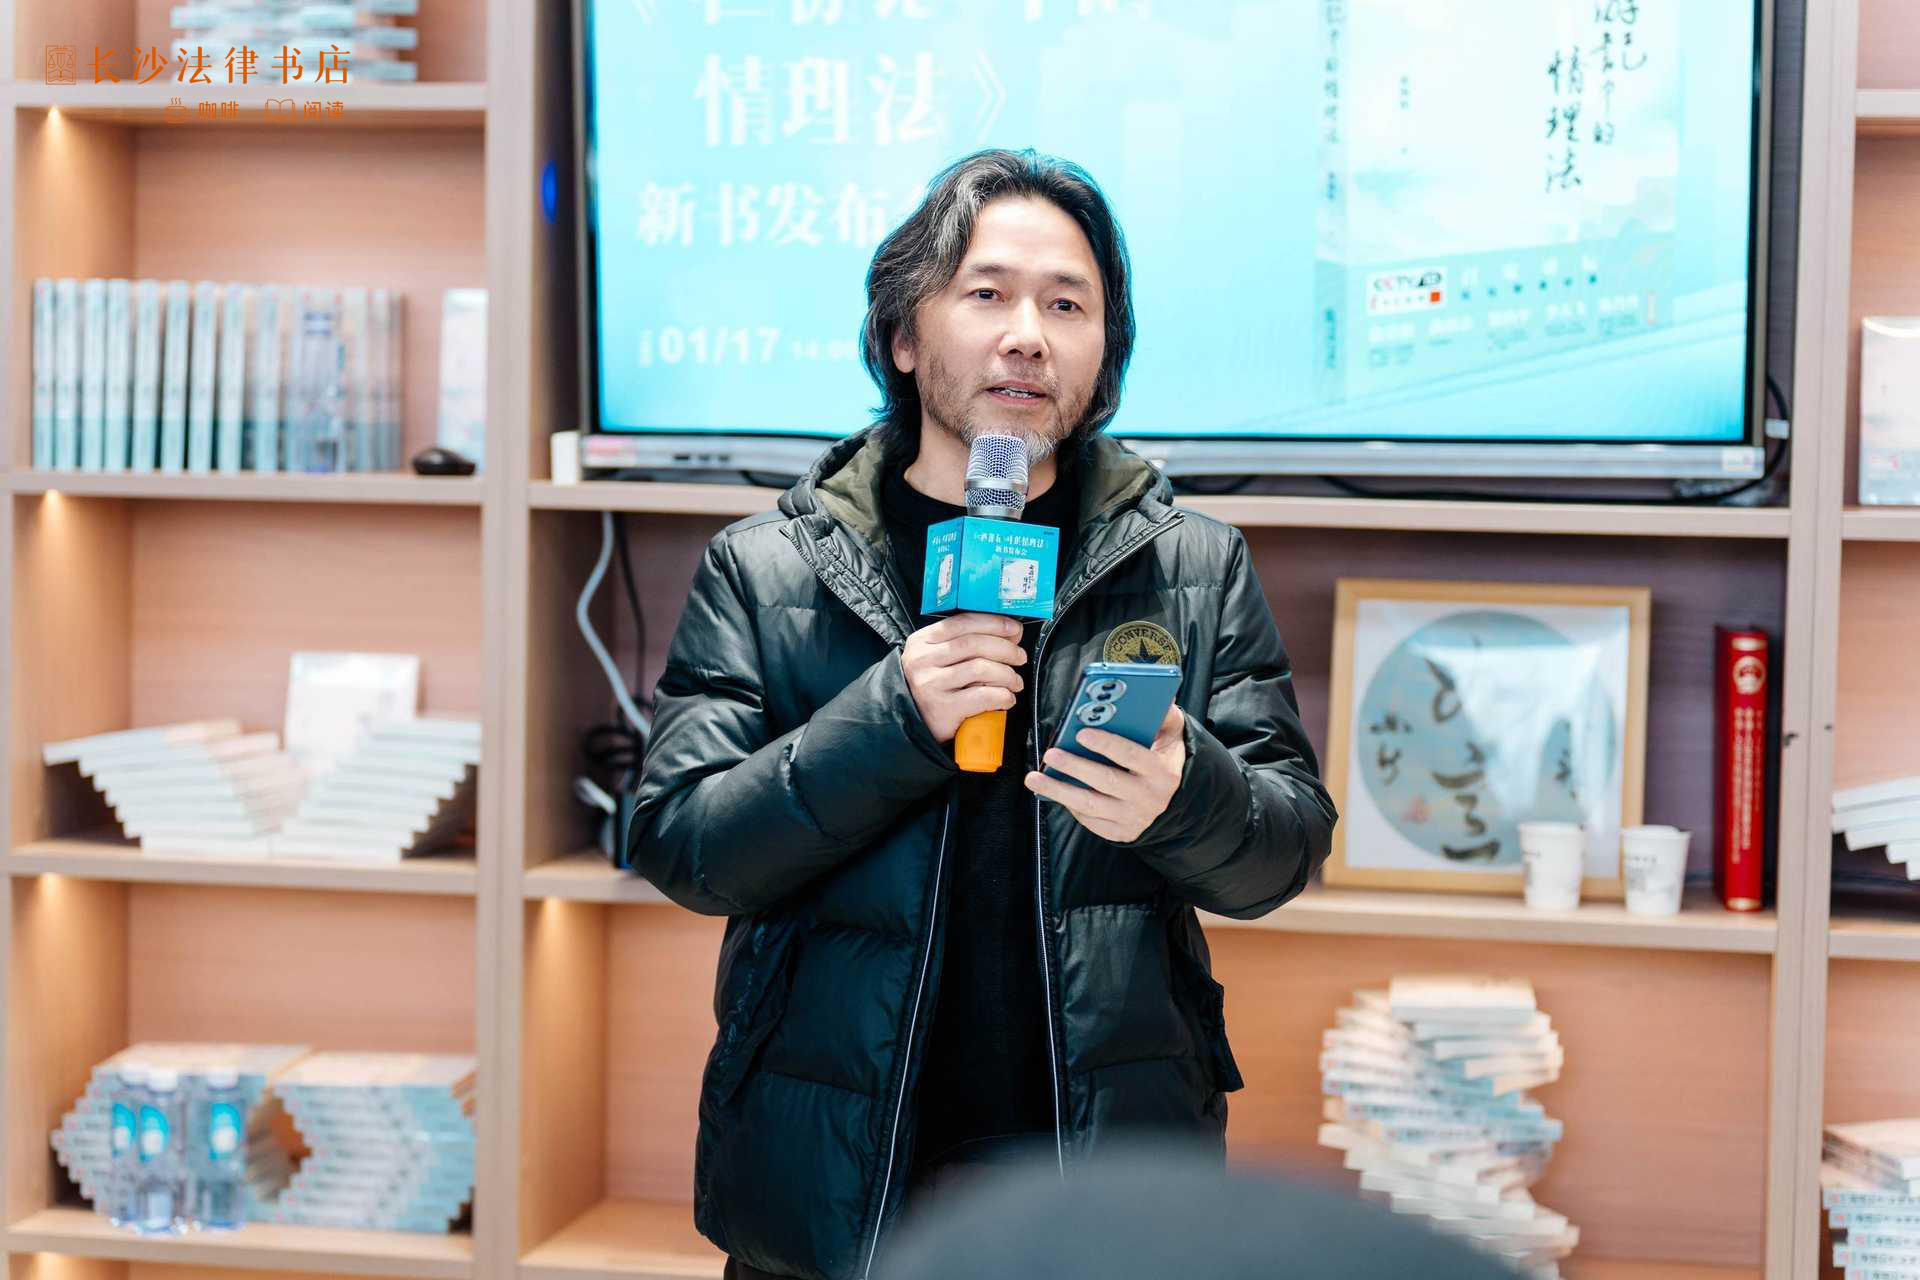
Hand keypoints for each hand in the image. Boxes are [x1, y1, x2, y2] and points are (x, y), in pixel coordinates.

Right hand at [901, 612, 1026, 744]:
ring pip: (981, 668)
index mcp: (922, 641)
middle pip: (974, 644)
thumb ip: (970, 641)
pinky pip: (982, 696)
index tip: (1015, 629)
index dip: (993, 623)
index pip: (962, 622)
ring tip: (1015, 682)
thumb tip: (1012, 632)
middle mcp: (922, 660)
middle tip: (1020, 657)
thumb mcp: (941, 658)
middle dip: (1005, 648)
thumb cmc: (935, 687)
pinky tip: (1007, 698)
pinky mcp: (942, 709)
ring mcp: (930, 684)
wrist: (912, 722)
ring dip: (1007, 674)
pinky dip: (1002, 696)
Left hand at [1024, 701, 1185, 843]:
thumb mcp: (1172, 736)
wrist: (1174, 800)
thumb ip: (1166, 716)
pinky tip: (1054, 791)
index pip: (1131, 755)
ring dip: (1059, 791)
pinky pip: (1090, 820)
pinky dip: (1070, 806)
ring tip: (1035, 777)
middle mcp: (1149, 798)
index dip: (1106, 744)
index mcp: (1161, 771)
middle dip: (1075, 767)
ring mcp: (1134, 818)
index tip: (1081, 733)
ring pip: (1091, 805)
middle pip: (1106, 781)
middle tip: (1051, 754)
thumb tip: (1158, 696)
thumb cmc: (1163, 759)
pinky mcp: (1121, 833)